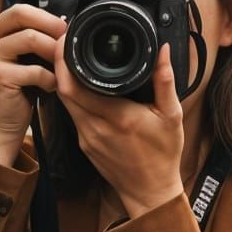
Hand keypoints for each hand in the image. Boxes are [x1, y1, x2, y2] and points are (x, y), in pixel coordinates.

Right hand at [0, 0, 67, 151]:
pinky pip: (34, 69)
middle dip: (50, 21)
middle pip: (20, 11)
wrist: (0, 125)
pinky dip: (49, 78)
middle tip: (66, 33)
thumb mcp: (20, 53)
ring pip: (30, 38)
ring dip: (54, 51)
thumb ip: (30, 31)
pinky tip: (51, 86)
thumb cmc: (16, 87)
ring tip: (61, 64)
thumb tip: (63, 16)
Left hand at [54, 38, 186, 219]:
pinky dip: (73, 97)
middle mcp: (95, 128)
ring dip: (64, 80)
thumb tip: (161, 50)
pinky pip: (72, 114)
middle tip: (65, 42)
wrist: (150, 192)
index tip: (67, 39)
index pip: (75, 85)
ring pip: (65, 102)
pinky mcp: (84, 144)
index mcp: (116, 118)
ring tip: (72, 59)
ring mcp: (86, 137)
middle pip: (62, 90)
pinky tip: (81, 86)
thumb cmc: (163, 156)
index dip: (64, 60)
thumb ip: (165, 81)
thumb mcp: (171, 115)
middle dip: (59, 64)